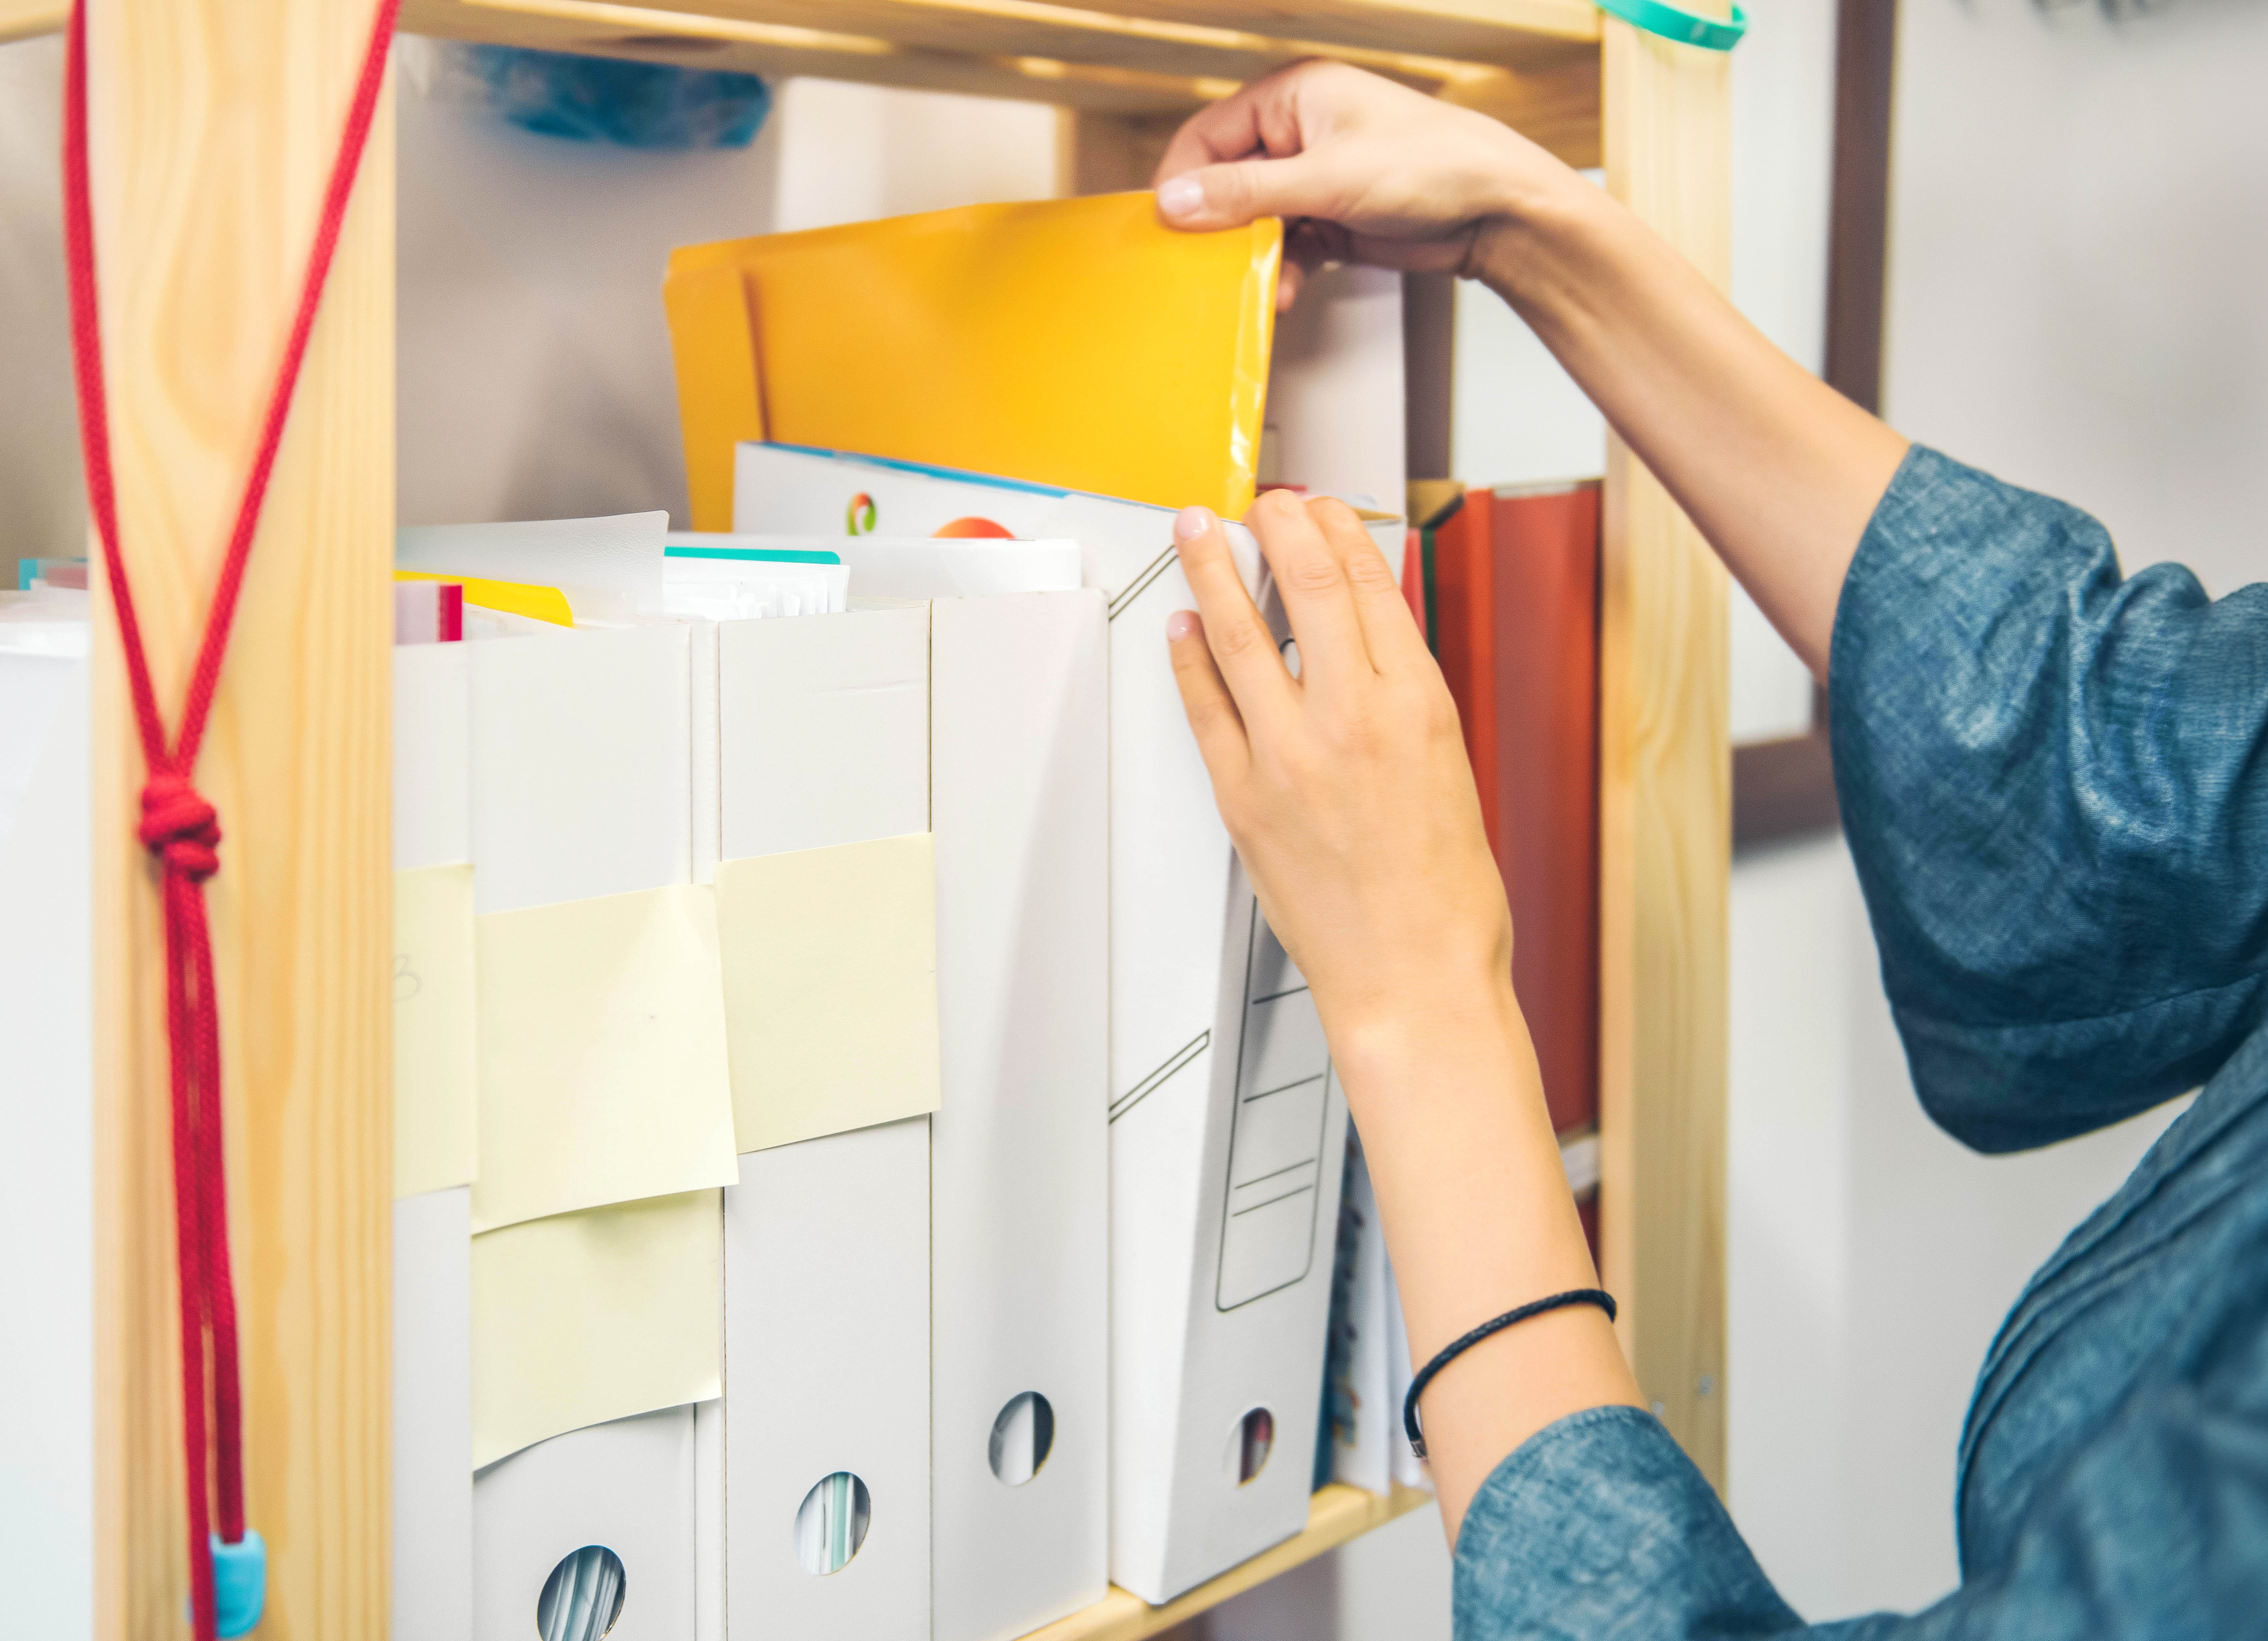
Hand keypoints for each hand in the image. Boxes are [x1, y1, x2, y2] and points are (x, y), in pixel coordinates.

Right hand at [1151, 59, 1579, 308]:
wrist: (1499, 210)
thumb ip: (1247, 192)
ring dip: (1254, 258)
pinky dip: (1282, 271)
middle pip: (1229, 182)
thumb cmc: (1433, 164)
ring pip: (1257, 222)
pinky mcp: (1333, 220)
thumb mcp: (1326, 178)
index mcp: (1293, 97)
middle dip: (1221, 228)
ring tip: (1257, 286)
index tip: (1166, 226)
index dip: (1183, 181)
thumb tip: (1177, 202)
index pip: (1209, 135)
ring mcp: (1316, 179)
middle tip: (1206, 266)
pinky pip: (1287, 248)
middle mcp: (1300, 134)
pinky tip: (1284, 291)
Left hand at [1165, 491, 1512, 1051]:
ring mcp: (1292, 756)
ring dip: (1211, 569)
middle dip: (1275, 526)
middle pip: (1307, 586)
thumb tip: (1366, 646)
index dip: (1338, 532)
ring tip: (1194, 531)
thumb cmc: (1446, 896)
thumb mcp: (1450, 771)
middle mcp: (1356, 718)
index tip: (1318, 509)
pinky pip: (1206, 706)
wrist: (1416, 980)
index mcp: (1420, 707)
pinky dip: (1189, 658)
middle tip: (1255, 501)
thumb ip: (1404, 703)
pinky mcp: (1244, 798)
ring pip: (1240, 632)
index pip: (1371, 586)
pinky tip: (1182, 626)